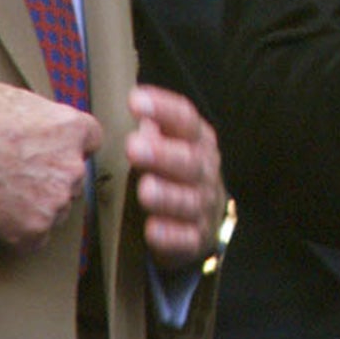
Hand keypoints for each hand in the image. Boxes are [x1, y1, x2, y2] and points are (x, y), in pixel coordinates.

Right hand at [0, 82, 101, 250]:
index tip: (53, 152)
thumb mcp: (18, 98)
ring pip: (56, 209)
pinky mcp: (34, 229)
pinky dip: (20, 232)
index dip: (69, 147)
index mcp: (74, 129)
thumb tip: (39, 126)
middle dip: (52, 178)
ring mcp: (56, 200)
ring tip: (4, 195)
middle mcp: (74, 166)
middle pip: (73, 178)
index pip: (91, 141)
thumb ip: (42, 117)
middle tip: (19, 175)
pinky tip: (0, 218)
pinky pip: (35, 238)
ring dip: (38, 206)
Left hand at [126, 85, 228, 273]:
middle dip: (162, 154)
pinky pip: (187, 238)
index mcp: (199, 141)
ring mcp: (205, 205)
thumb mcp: (170, 143)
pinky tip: (152, 230)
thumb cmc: (177, 171)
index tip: (136, 100)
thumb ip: (156, 125)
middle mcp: (206, 170)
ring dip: (167, 195)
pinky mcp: (198, 238)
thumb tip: (139, 102)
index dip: (163, 109)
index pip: (185, 120)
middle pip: (189, 161)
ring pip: (189, 200)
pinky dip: (171, 236)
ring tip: (145, 190)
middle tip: (133, 147)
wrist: (204, 218)